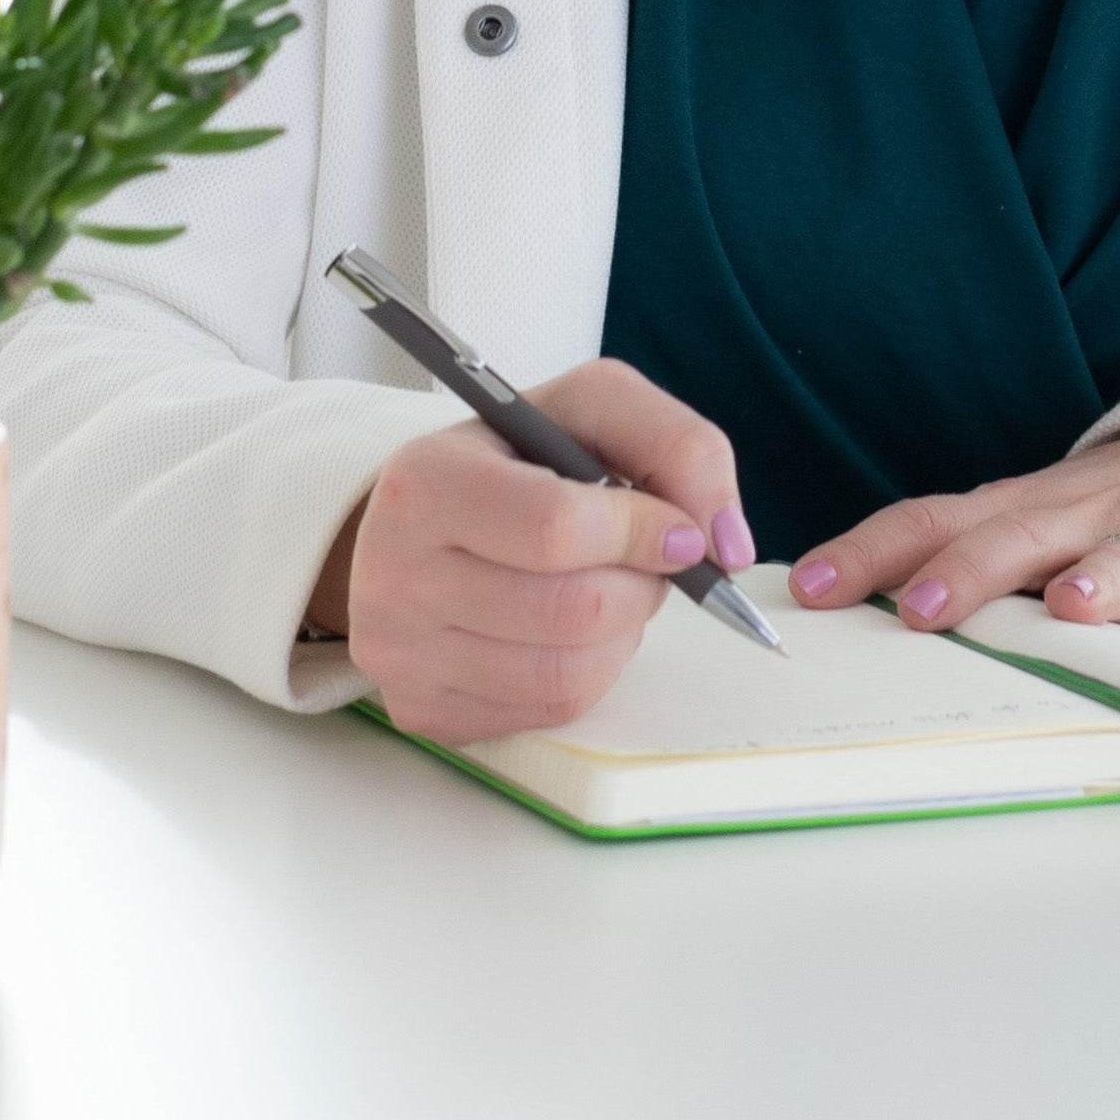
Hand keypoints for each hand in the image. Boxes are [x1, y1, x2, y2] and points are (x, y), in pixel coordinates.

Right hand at [312, 359, 753, 741]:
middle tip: (646, 558)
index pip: (554, 528)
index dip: (640, 532)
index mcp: (426, 481)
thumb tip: (724, 543)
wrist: (425, 521)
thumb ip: (675, 444)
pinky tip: (573, 627)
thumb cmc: (518, 458)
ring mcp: (402, 654)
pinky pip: (549, 711)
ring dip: (624, 631)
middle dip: (642, 585)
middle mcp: (395, 573)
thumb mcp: (591, 409)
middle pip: (574, 611)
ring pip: (570, 673)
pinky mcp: (423, 710)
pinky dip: (591, 670)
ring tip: (612, 586)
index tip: (679, 530)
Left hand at [786, 406, 1119, 655]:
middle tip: (919, 611)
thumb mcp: (1043, 519)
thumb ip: (977, 556)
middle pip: (1015, 539)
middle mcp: (1085, 513)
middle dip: (965, 574)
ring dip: (1096, 579)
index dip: (870, 553)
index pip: (932, 521)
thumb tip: (873, 614)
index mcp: (1026, 510)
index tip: (808, 588)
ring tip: (1070, 607)